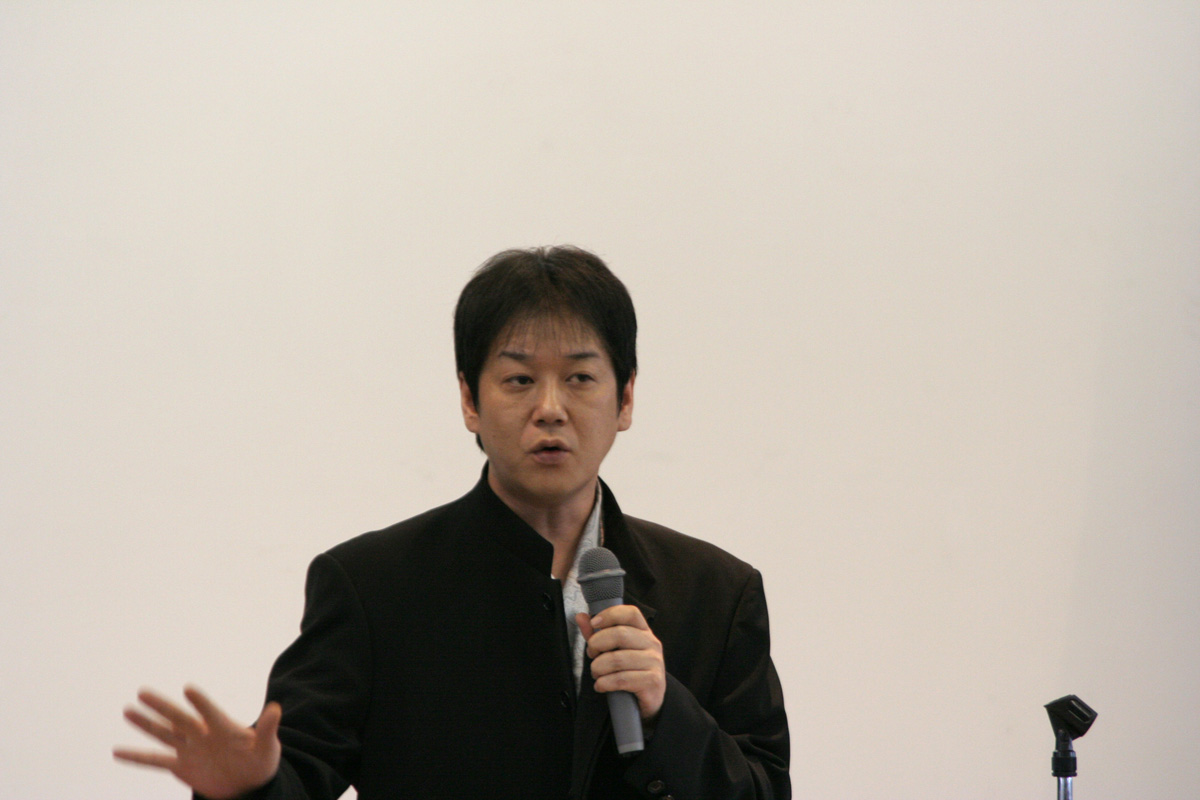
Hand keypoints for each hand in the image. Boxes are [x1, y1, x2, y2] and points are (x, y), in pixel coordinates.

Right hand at [114, 686, 281, 799]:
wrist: (248, 784)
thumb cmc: (261, 762)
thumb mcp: (267, 748)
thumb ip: (267, 730)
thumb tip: (276, 709)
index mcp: (223, 727)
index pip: (210, 712)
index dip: (201, 702)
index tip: (188, 689)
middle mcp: (202, 734)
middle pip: (179, 718)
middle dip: (162, 707)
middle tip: (143, 692)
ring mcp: (189, 749)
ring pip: (163, 735)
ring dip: (146, 724)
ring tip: (127, 711)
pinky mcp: (181, 766)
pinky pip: (155, 761)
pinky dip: (137, 757)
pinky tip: (117, 752)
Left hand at [576, 605, 665, 720]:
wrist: (650, 699)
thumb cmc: (630, 671)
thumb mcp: (615, 650)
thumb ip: (597, 634)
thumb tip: (581, 617)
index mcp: (644, 632)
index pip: (631, 613)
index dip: (610, 614)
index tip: (594, 623)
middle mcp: (652, 644)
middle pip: (620, 634)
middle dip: (597, 644)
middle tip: (592, 654)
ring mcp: (654, 662)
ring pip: (617, 659)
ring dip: (598, 668)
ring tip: (597, 673)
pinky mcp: (652, 681)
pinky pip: (621, 679)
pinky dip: (604, 683)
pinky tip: (602, 685)